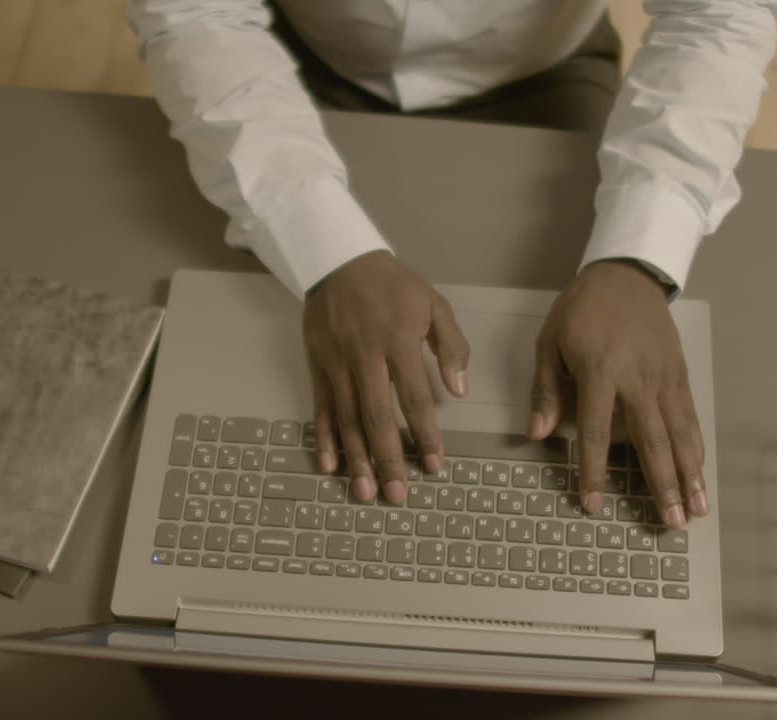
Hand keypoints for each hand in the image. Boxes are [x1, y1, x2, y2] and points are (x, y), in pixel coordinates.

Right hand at [303, 250, 468, 503]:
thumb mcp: (432, 304)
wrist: (337, 260)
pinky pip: (321, 408)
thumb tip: (460, 390)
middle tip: (398, 496)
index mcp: (397, 342)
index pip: (414, 397)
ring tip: (365, 492)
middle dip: (387, 459)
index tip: (433, 465)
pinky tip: (331, 466)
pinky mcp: (317, 367)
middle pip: (376, 417)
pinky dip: (325, 438)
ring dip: (357, 458)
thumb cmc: (393, 285)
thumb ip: (450, 346)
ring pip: (347, 419)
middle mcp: (364, 358)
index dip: (424, 434)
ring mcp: (336, 364)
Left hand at [527, 260, 705, 528]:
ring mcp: (665, 379)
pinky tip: (700, 473)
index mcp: (601, 373)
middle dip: (662, 486)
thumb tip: (536, 434)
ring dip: (689, 475)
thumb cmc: (582, 309)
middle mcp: (638, 381)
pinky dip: (696, 448)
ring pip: (679, 434)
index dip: (594, 471)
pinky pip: (690, 417)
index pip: (596, 432)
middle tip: (670, 523)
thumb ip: (547, 390)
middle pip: (652, 442)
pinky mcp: (680, 375)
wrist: (628, 273)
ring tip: (696, 510)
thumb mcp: (551, 342)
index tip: (593, 504)